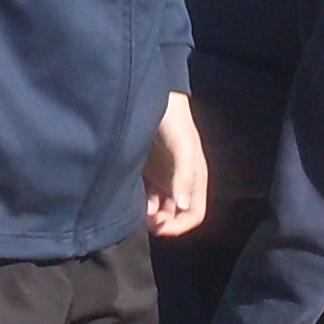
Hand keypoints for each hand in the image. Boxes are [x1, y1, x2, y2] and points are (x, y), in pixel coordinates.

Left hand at [143, 93, 207, 236]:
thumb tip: (183, 206)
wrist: (152, 96)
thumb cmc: (173, 120)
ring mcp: (162, 177)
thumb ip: (183, 175)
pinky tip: (129, 200)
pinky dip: (139, 204)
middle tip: (144, 221)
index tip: (159, 228)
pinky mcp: (146, 171)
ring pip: (159, 208)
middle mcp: (180, 182)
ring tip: (135, 212)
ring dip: (150, 216)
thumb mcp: (182, 146)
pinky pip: (144, 196)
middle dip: (162, 223)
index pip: (194, 213)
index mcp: (194, 179)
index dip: (179, 226)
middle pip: (175, 215)